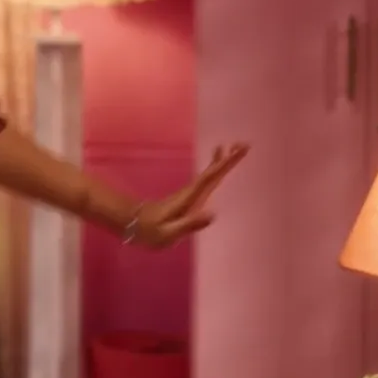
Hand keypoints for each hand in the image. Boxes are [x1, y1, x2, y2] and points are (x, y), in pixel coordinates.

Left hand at [124, 143, 248, 248]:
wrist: (133, 225)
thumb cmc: (150, 232)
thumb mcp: (169, 233)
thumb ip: (190, 224)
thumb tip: (213, 214)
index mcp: (188, 199)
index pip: (209, 179)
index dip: (222, 165)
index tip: (235, 151)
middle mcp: (190, 193)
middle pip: (212, 172)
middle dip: (227, 159)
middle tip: (243, 144)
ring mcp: (189, 194)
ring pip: (210, 174)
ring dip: (223, 161)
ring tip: (236, 148)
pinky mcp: (188, 197)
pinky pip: (206, 180)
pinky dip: (215, 171)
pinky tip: (218, 167)